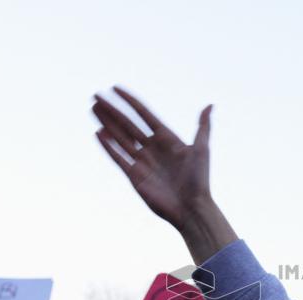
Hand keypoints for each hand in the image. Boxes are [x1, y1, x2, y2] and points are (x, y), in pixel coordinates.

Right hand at [92, 87, 237, 263]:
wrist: (191, 208)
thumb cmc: (199, 180)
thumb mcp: (202, 149)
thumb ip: (202, 126)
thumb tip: (209, 105)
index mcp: (167, 138)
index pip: (143, 114)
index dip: (130, 101)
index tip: (115, 88)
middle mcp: (152, 148)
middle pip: (127, 124)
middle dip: (112, 110)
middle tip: (96, 96)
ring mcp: (142, 161)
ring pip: (120, 138)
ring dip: (106, 123)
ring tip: (93, 109)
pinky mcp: (134, 176)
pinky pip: (118, 157)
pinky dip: (108, 146)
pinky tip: (98, 133)